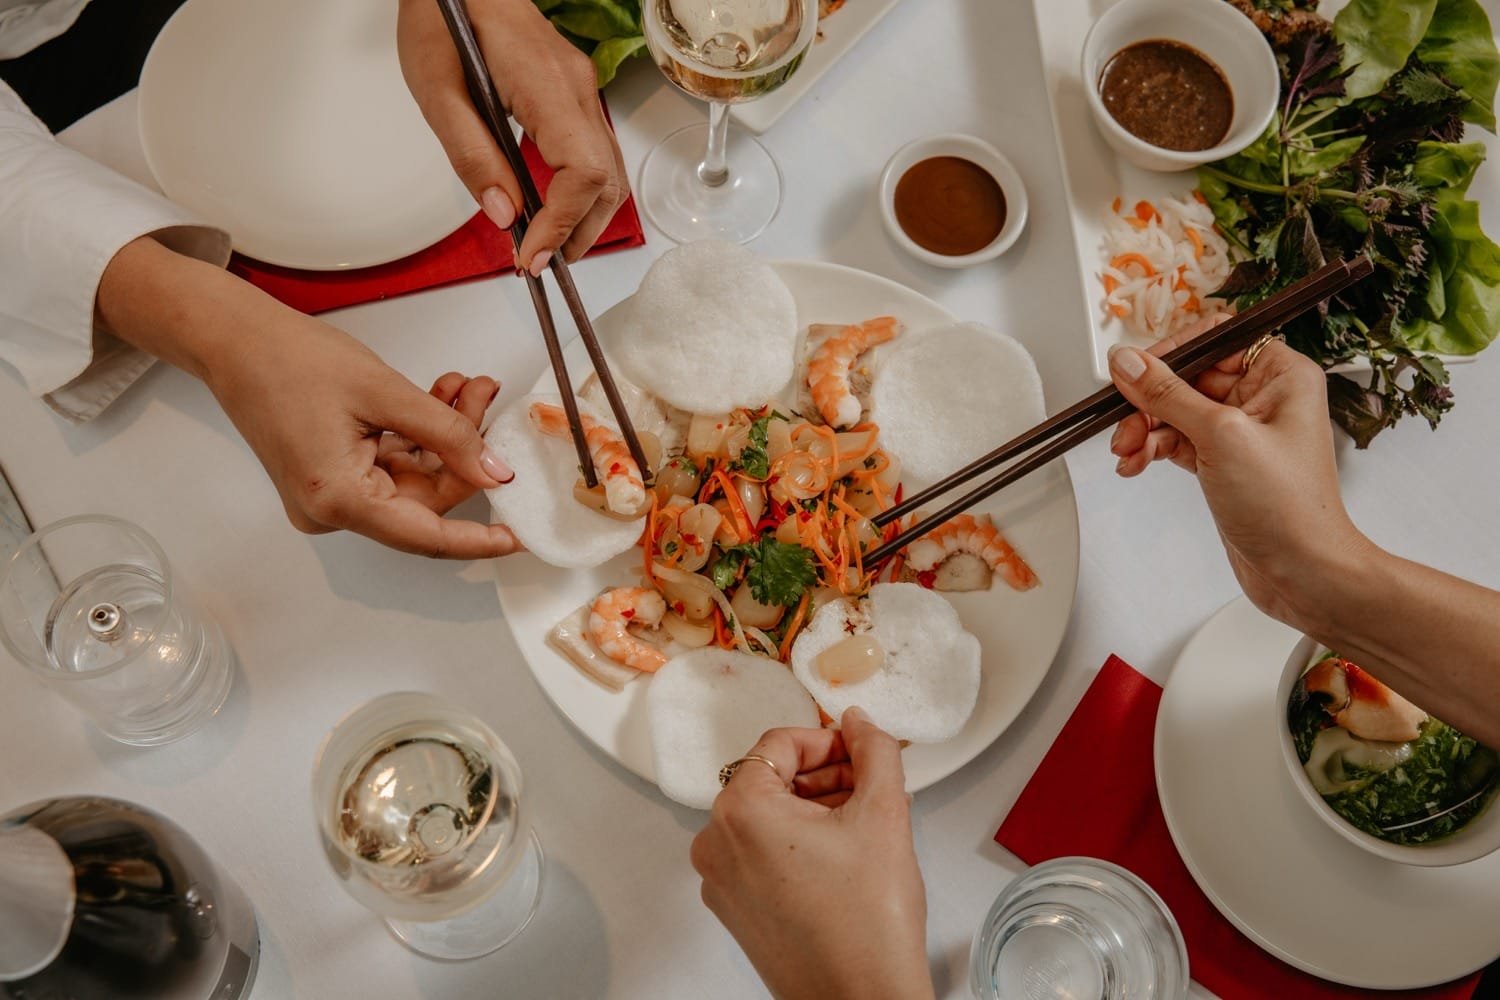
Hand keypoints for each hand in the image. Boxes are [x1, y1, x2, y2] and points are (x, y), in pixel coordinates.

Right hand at [204, 313, 520, 558]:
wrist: (234, 338)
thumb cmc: (289, 359)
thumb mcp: (385, 392)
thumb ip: (448, 435)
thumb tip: (495, 472)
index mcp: (338, 499)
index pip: (426, 535)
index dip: (478, 539)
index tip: (518, 537)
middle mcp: (330, 510)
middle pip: (422, 499)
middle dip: (463, 451)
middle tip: (483, 399)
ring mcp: (329, 495)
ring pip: (411, 478)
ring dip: (443, 435)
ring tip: (463, 387)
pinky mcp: (330, 476)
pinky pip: (390, 466)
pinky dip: (417, 435)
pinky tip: (437, 397)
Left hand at [398, 0, 628, 273]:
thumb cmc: (444, 18)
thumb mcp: (436, 91)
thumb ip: (470, 155)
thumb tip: (504, 215)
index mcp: (547, 88)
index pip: (583, 173)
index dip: (562, 223)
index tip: (530, 255)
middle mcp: (577, 90)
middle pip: (608, 181)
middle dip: (581, 233)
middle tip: (538, 263)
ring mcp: (581, 91)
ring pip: (609, 171)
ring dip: (586, 218)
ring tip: (546, 246)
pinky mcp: (573, 94)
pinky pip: (594, 153)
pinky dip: (580, 193)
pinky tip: (550, 209)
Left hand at [690, 708, 934, 999]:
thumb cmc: (867, 922)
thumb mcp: (884, 813)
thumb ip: (874, 750)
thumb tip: (861, 723)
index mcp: (739, 811)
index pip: (778, 744)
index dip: (827, 740)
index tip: (860, 750)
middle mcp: (716, 844)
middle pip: (771, 781)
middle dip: (825, 777)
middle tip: (871, 785)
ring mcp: (721, 881)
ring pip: (768, 819)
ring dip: (816, 810)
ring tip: (867, 822)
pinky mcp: (736, 910)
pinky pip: (763, 856)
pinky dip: (799, 845)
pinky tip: (845, 857)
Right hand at [1106, 335, 1370, 626]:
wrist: (1303, 571)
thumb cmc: (1289, 507)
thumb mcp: (1220, 437)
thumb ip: (1168, 394)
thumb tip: (1128, 361)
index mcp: (1280, 374)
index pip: (1213, 339)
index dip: (1170, 354)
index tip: (1134, 371)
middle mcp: (1263, 397)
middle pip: (1187, 376)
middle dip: (1149, 402)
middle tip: (1125, 424)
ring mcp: (1241, 430)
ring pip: (1175, 410)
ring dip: (1145, 429)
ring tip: (1128, 452)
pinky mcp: (1223, 461)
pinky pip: (1176, 440)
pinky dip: (1152, 449)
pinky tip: (1136, 463)